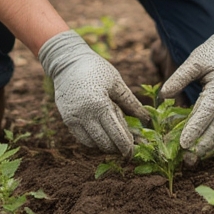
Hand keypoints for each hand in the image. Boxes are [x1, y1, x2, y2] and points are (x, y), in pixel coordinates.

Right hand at [38, 31, 148, 156]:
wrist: (67, 62)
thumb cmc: (96, 69)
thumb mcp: (117, 83)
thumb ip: (131, 103)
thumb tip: (147, 120)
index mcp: (100, 105)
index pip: (116, 135)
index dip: (127, 146)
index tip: (134, 152)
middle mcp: (84, 115)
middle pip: (105, 143)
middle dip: (117, 148)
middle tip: (128, 146)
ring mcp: (73, 119)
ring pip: (92, 144)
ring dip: (105, 145)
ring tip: (115, 137)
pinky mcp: (67, 120)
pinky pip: (82, 138)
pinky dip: (93, 140)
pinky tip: (102, 133)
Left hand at [160, 20, 213, 157]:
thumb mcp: (195, 60)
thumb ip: (179, 77)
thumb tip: (163, 95)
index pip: (207, 111)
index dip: (195, 128)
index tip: (182, 144)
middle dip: (202, 145)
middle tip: (186, 159)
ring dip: (211, 148)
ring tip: (194, 160)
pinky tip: (207, 151)